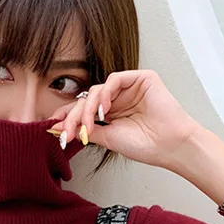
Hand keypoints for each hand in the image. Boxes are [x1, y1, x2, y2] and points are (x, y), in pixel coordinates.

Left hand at [48, 69, 197, 169]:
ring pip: (98, 89)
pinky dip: (105, 93)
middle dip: (75, 116)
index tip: (53, 126)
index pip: (85, 109)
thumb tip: (60, 128)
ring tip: (90, 125)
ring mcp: (130, 87)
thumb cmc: (146, 145)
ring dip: (88, 108)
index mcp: (113, 113)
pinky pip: (114, 79)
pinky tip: (105, 109)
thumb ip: (87, 130)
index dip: (68, 116)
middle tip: (68, 131)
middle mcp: (119, 99)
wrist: (170, 146)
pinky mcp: (142, 78)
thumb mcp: (109, 138)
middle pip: (87, 99)